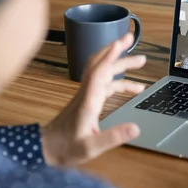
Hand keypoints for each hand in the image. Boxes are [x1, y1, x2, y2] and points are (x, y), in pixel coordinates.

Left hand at [41, 34, 146, 166]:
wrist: (46, 149)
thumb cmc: (66, 149)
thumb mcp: (90, 147)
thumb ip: (113, 137)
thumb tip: (135, 128)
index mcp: (88, 102)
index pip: (98, 72)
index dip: (109, 57)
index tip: (121, 44)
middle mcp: (87, 93)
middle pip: (100, 64)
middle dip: (115, 49)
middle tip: (131, 38)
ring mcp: (87, 95)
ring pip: (104, 72)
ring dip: (121, 63)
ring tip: (141, 61)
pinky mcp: (88, 100)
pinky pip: (106, 84)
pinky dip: (120, 82)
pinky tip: (135, 88)